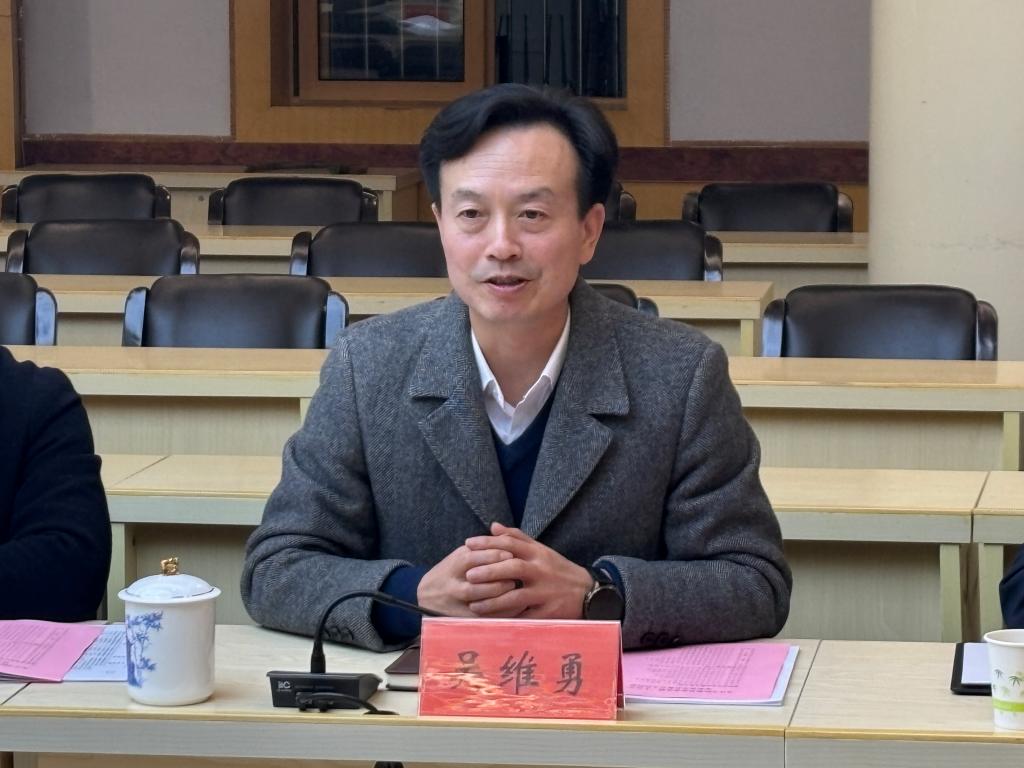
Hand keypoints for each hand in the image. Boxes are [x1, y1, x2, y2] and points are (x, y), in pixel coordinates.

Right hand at [417, 543, 519, 616]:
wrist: (426, 596)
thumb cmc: (450, 571)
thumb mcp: (459, 554)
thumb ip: (482, 547)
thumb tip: (508, 537)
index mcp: (455, 564)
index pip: (476, 557)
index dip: (495, 555)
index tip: (512, 554)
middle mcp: (456, 584)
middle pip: (482, 579)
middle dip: (503, 575)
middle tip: (519, 572)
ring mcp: (460, 603)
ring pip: (486, 599)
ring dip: (505, 593)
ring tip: (516, 586)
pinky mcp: (465, 618)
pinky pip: (488, 617)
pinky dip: (505, 611)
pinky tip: (517, 605)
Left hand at [462, 522, 593, 618]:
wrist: (588, 592)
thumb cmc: (558, 570)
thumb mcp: (541, 550)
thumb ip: (517, 538)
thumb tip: (493, 526)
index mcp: (538, 554)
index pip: (511, 543)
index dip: (488, 542)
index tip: (468, 544)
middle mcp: (541, 571)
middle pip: (513, 568)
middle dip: (489, 571)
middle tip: (469, 576)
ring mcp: (546, 593)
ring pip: (517, 597)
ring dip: (493, 601)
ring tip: (474, 605)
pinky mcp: (549, 613)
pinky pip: (525, 618)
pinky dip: (509, 620)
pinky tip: (493, 622)